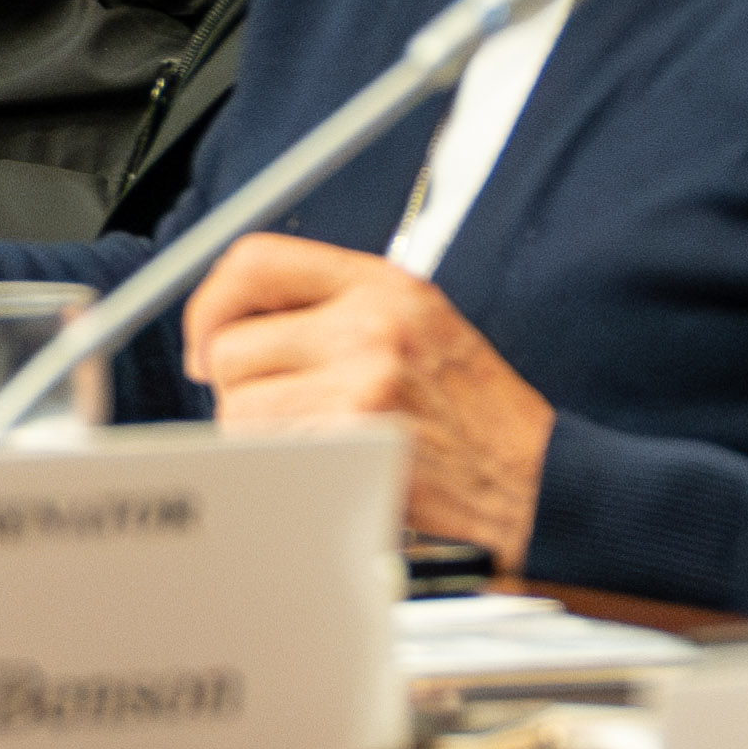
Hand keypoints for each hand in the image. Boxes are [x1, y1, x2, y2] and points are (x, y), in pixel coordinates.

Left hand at [183, 235, 554, 560]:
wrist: (540, 486)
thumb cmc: (477, 419)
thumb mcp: (417, 329)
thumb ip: (331, 311)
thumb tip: (229, 325)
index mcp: (383, 286)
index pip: (254, 262)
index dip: (211, 305)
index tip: (207, 341)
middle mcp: (370, 325)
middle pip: (232, 346)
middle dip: (241, 389)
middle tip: (287, 413)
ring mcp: (363, 383)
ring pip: (239, 407)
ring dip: (260, 437)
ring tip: (320, 444)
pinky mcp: (356, 442)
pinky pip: (266, 454)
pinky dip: (279, 471)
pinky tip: (328, 471)